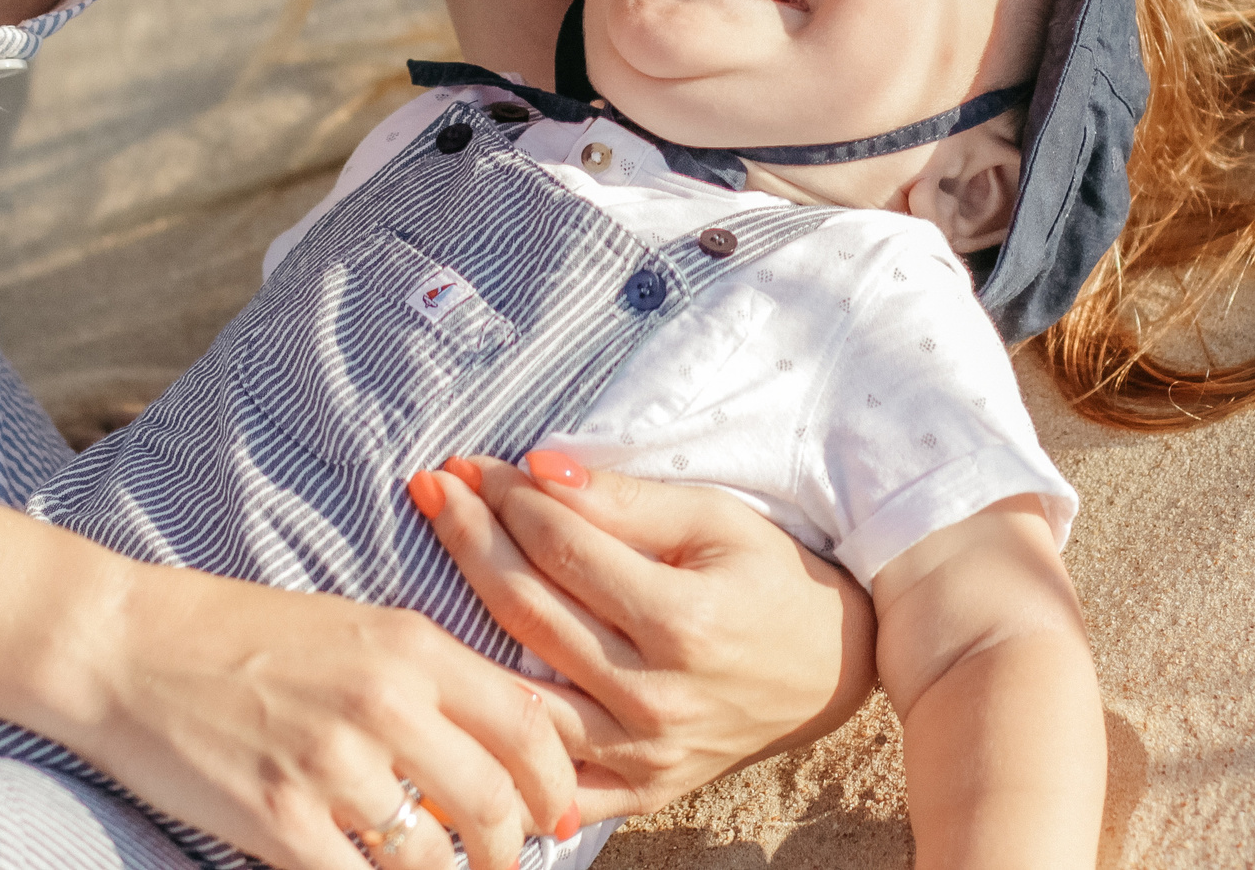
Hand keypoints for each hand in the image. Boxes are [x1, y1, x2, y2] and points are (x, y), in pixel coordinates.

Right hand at [53, 563, 579, 869]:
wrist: (127, 646)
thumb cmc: (242, 636)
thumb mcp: (357, 631)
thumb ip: (430, 682)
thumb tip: (499, 749)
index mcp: (414, 646)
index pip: (529, 723)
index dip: (556, 783)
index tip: (557, 814)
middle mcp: (386, 702)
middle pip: (495, 802)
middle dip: (513, 850)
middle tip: (506, 864)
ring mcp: (331, 764)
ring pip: (432, 859)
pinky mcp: (278, 819)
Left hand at [410, 453, 876, 821]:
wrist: (834, 667)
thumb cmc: (773, 580)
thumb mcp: (714, 520)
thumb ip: (624, 500)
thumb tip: (537, 471)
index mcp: (682, 622)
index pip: (562, 550)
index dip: (506, 500)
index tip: (467, 464)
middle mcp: (655, 697)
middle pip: (528, 612)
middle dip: (469, 539)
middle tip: (432, 490)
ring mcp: (642, 755)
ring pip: (519, 695)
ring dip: (457, 628)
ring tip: (420, 572)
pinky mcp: (638, 790)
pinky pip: (549, 782)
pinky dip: (501, 747)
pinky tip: (456, 702)